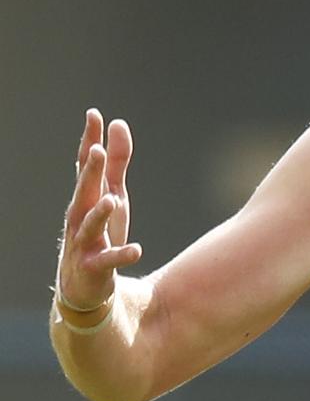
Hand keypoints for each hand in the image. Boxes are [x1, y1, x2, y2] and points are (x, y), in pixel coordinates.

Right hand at [57, 109, 142, 312]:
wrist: (86, 286)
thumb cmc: (100, 233)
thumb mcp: (113, 195)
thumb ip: (117, 162)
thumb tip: (118, 124)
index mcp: (86, 198)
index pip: (85, 165)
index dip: (89, 140)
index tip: (94, 114)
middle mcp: (80, 218)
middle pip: (84, 192)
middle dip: (90, 172)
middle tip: (97, 149)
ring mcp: (85, 244)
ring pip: (89, 226)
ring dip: (99, 213)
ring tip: (112, 199)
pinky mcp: (94, 268)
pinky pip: (108, 260)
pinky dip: (121, 254)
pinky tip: (137, 249)